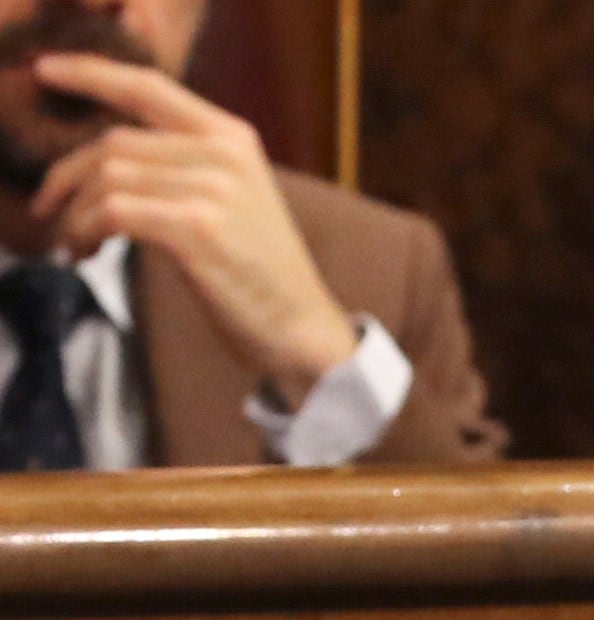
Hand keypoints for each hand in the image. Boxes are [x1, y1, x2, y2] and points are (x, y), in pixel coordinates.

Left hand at [28, 52, 362, 403]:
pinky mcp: (197, 228)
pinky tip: (88, 252)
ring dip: (75, 213)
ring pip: (108, 177)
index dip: (90, 73)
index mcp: (233, 137)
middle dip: (68, 176)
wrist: (301, 328)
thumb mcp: (232, 197)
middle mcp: (225, 153)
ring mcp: (213, 189)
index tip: (44, 69)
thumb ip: (183, 162)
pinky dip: (86, 231)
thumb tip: (104, 154)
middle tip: (51, 210)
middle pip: (114, 141)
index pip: (148, 87)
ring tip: (76, 243)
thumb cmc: (257, 272)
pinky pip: (113, 211)